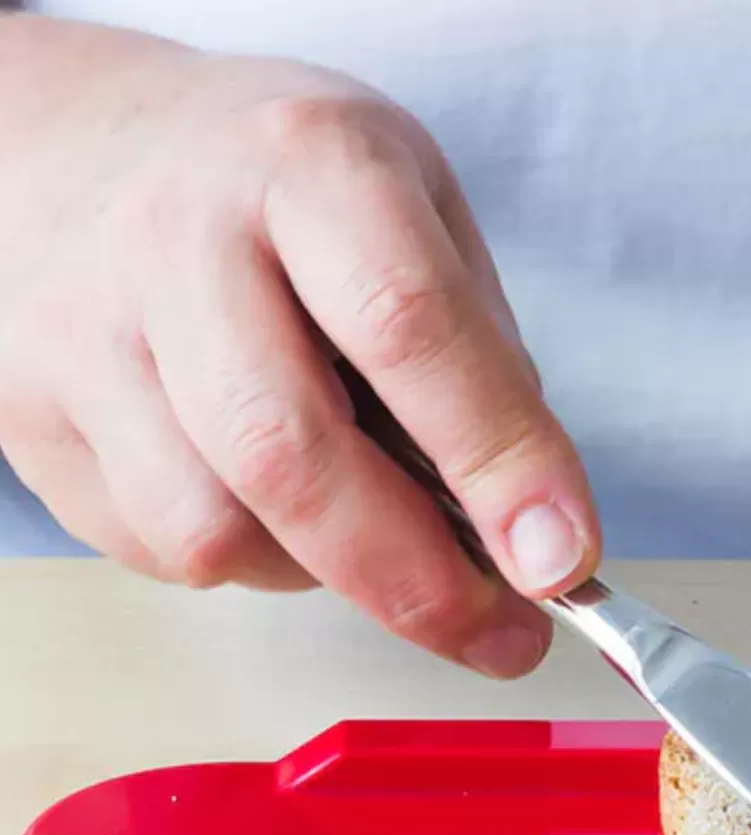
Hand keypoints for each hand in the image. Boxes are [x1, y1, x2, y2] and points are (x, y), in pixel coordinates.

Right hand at [0, 18, 598, 676]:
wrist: (68, 147)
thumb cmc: (273, 188)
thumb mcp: (411, 207)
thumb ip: (478, 357)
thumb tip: (531, 529)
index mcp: (305, 163)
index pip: (409, 326)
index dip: (498, 461)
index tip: (562, 559)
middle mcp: (180, 242)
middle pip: (292, 456)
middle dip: (419, 582)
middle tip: (503, 637)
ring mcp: (86, 335)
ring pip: (214, 530)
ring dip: (325, 576)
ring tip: (371, 537)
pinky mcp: (36, 421)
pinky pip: (160, 550)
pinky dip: (247, 564)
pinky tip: (274, 509)